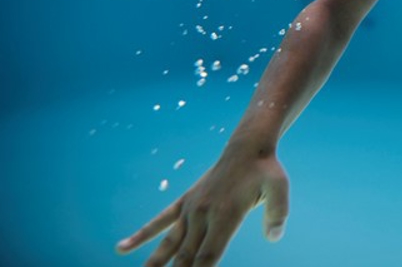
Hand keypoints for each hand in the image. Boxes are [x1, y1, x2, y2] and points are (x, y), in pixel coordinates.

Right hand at [116, 145, 288, 266]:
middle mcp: (202, 215)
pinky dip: (141, 235)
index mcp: (224, 216)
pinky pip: (159, 221)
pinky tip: (121, 248)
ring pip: (168, 245)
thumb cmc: (266, 169)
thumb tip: (274, 237)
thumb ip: (278, 213)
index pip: (208, 257)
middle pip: (185, 257)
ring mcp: (190, 209)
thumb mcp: (280, 188)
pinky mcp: (184, 202)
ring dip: (154, 265)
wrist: (248, 146)